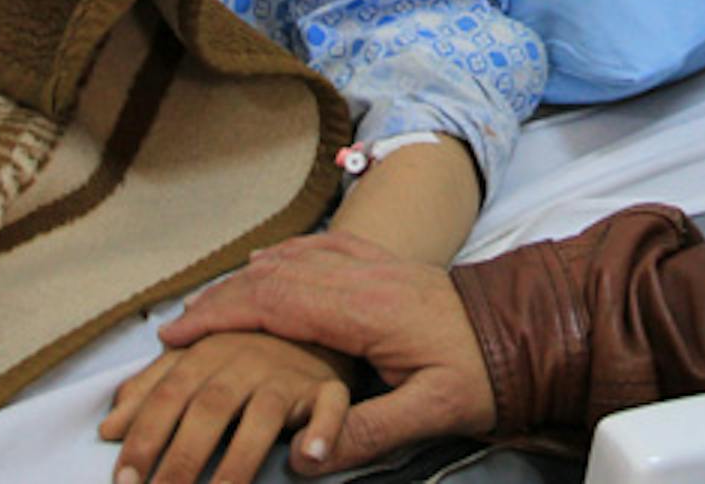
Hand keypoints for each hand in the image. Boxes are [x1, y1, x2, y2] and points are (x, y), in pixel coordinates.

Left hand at [101, 331, 354, 483]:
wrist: (310, 323)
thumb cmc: (242, 355)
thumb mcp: (192, 364)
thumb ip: (150, 391)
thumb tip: (108, 428)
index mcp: (206, 353)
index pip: (168, 397)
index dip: (144, 437)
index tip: (124, 479)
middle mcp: (245, 360)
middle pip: (210, 409)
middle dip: (182, 459)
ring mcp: (287, 375)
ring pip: (262, 416)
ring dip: (238, 463)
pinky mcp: (327, 387)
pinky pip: (330, 406)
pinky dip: (322, 430)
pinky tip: (307, 459)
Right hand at [160, 231, 496, 474]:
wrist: (527, 327)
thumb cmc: (483, 370)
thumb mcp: (433, 411)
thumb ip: (368, 433)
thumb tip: (302, 458)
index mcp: (365, 308)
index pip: (275, 302)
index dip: (221, 316)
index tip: (180, 335)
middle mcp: (363, 276)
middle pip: (273, 276)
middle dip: (220, 299)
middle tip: (177, 328)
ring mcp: (375, 264)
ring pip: (295, 257)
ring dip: (247, 278)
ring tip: (209, 304)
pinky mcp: (387, 265)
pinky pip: (324, 246)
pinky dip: (287, 254)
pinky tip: (270, 262)